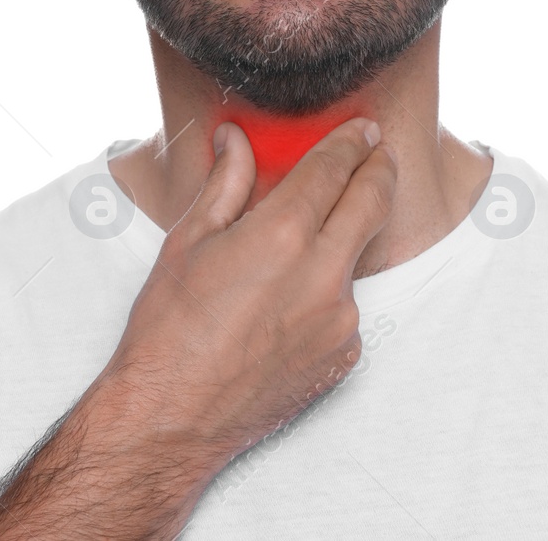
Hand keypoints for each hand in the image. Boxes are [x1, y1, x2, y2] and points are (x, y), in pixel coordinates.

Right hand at [100, 117, 396, 469]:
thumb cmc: (168, 329)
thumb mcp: (188, 242)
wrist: (173, 417)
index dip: (350, 143)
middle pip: (373, 201)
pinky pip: (345, 306)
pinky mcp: (346, 354)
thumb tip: (234, 138)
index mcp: (282, 234)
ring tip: (298, 250)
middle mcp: (323, 273)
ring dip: (340, 241)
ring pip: (355, 258)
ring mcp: (341, 318)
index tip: (361, 129)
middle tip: (378, 151)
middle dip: (379, 169)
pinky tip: (284, 307)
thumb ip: (225, 183)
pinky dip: (326, 293)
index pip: (333, 169)